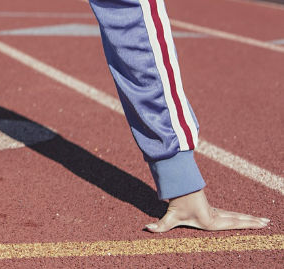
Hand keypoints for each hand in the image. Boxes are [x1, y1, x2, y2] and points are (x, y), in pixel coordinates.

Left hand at [145, 189, 269, 232]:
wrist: (178, 188)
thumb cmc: (176, 203)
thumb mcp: (169, 216)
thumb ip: (160, 225)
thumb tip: (147, 229)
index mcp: (212, 220)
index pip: (233, 222)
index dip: (247, 223)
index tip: (260, 224)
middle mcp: (217, 216)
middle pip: (238, 218)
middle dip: (253, 221)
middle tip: (268, 222)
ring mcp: (217, 212)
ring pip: (237, 215)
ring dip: (250, 218)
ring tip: (265, 221)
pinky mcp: (214, 211)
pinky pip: (232, 214)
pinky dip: (242, 217)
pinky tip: (249, 219)